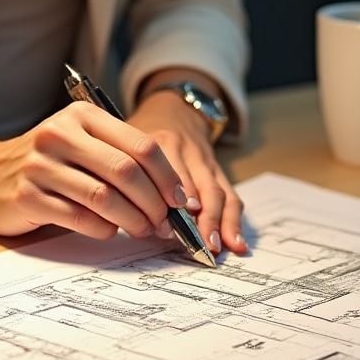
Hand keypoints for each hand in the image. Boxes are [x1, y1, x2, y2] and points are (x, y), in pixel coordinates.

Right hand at [0, 101, 190, 239]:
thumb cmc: (47, 164)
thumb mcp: (82, 144)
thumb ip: (122, 158)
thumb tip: (173, 195)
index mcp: (81, 117)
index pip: (141, 145)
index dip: (168, 177)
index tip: (180, 200)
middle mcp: (59, 135)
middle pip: (127, 172)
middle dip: (154, 203)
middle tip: (165, 222)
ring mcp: (40, 167)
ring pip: (106, 198)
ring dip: (133, 220)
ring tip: (142, 229)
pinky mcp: (27, 198)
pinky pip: (81, 219)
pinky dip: (104, 230)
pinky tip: (109, 230)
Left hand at [126, 88, 247, 256]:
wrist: (173, 111)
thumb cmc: (140, 137)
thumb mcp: (123, 145)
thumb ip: (125, 177)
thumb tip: (130, 222)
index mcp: (159, 144)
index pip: (170, 177)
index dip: (173, 205)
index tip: (170, 231)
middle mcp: (188, 153)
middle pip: (203, 187)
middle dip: (205, 219)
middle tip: (203, 245)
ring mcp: (207, 162)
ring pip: (220, 193)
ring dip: (222, 223)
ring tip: (220, 248)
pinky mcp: (219, 172)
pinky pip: (231, 197)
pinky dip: (234, 221)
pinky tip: (237, 242)